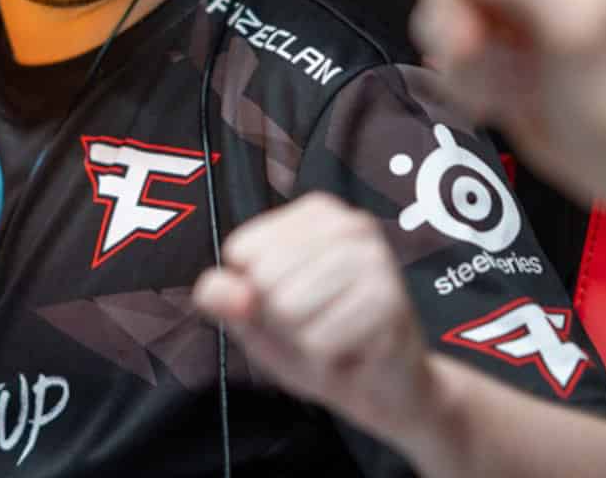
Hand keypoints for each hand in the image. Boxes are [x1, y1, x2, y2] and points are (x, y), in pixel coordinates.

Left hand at [192, 192, 435, 446]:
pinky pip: (319, 340)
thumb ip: (227, 299)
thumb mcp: (257, 319)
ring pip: (288, 308)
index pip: (242, 250)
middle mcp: (350, 224)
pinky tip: (351, 349)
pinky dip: (326, 357)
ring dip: (303, 339)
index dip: (253, 292)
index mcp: (315, 214)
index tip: (289, 301)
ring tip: (332, 336)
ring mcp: (375, 259)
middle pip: (264, 278)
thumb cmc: (319, 343)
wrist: (383, 390)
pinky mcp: (389, 301)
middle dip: (279, 319)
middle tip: (315, 324)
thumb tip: (216, 289)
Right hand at [412, 0, 605, 228]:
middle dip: (459, 37)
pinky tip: (508, 96)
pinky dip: (468, 84)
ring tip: (512, 86)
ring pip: (438, 23)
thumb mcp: (581, 34)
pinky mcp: (496, 43)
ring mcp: (510, 4)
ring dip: (466, 68)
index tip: (477, 38)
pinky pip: (446, 56)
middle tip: (496, 67)